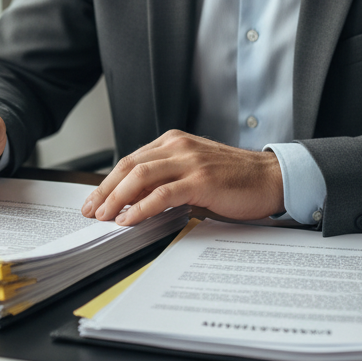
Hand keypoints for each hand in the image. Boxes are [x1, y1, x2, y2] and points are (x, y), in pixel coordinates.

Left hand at [80, 130, 284, 225]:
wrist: (271, 178)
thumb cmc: (235, 179)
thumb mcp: (194, 171)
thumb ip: (167, 179)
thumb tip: (133, 201)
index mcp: (174, 141)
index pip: (131, 160)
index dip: (108, 181)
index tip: (94, 199)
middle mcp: (178, 146)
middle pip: (129, 166)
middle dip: (104, 190)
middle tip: (90, 210)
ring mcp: (189, 161)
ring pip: (140, 176)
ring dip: (116, 198)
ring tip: (103, 216)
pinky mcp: (200, 179)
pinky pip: (162, 193)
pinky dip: (140, 207)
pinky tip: (128, 219)